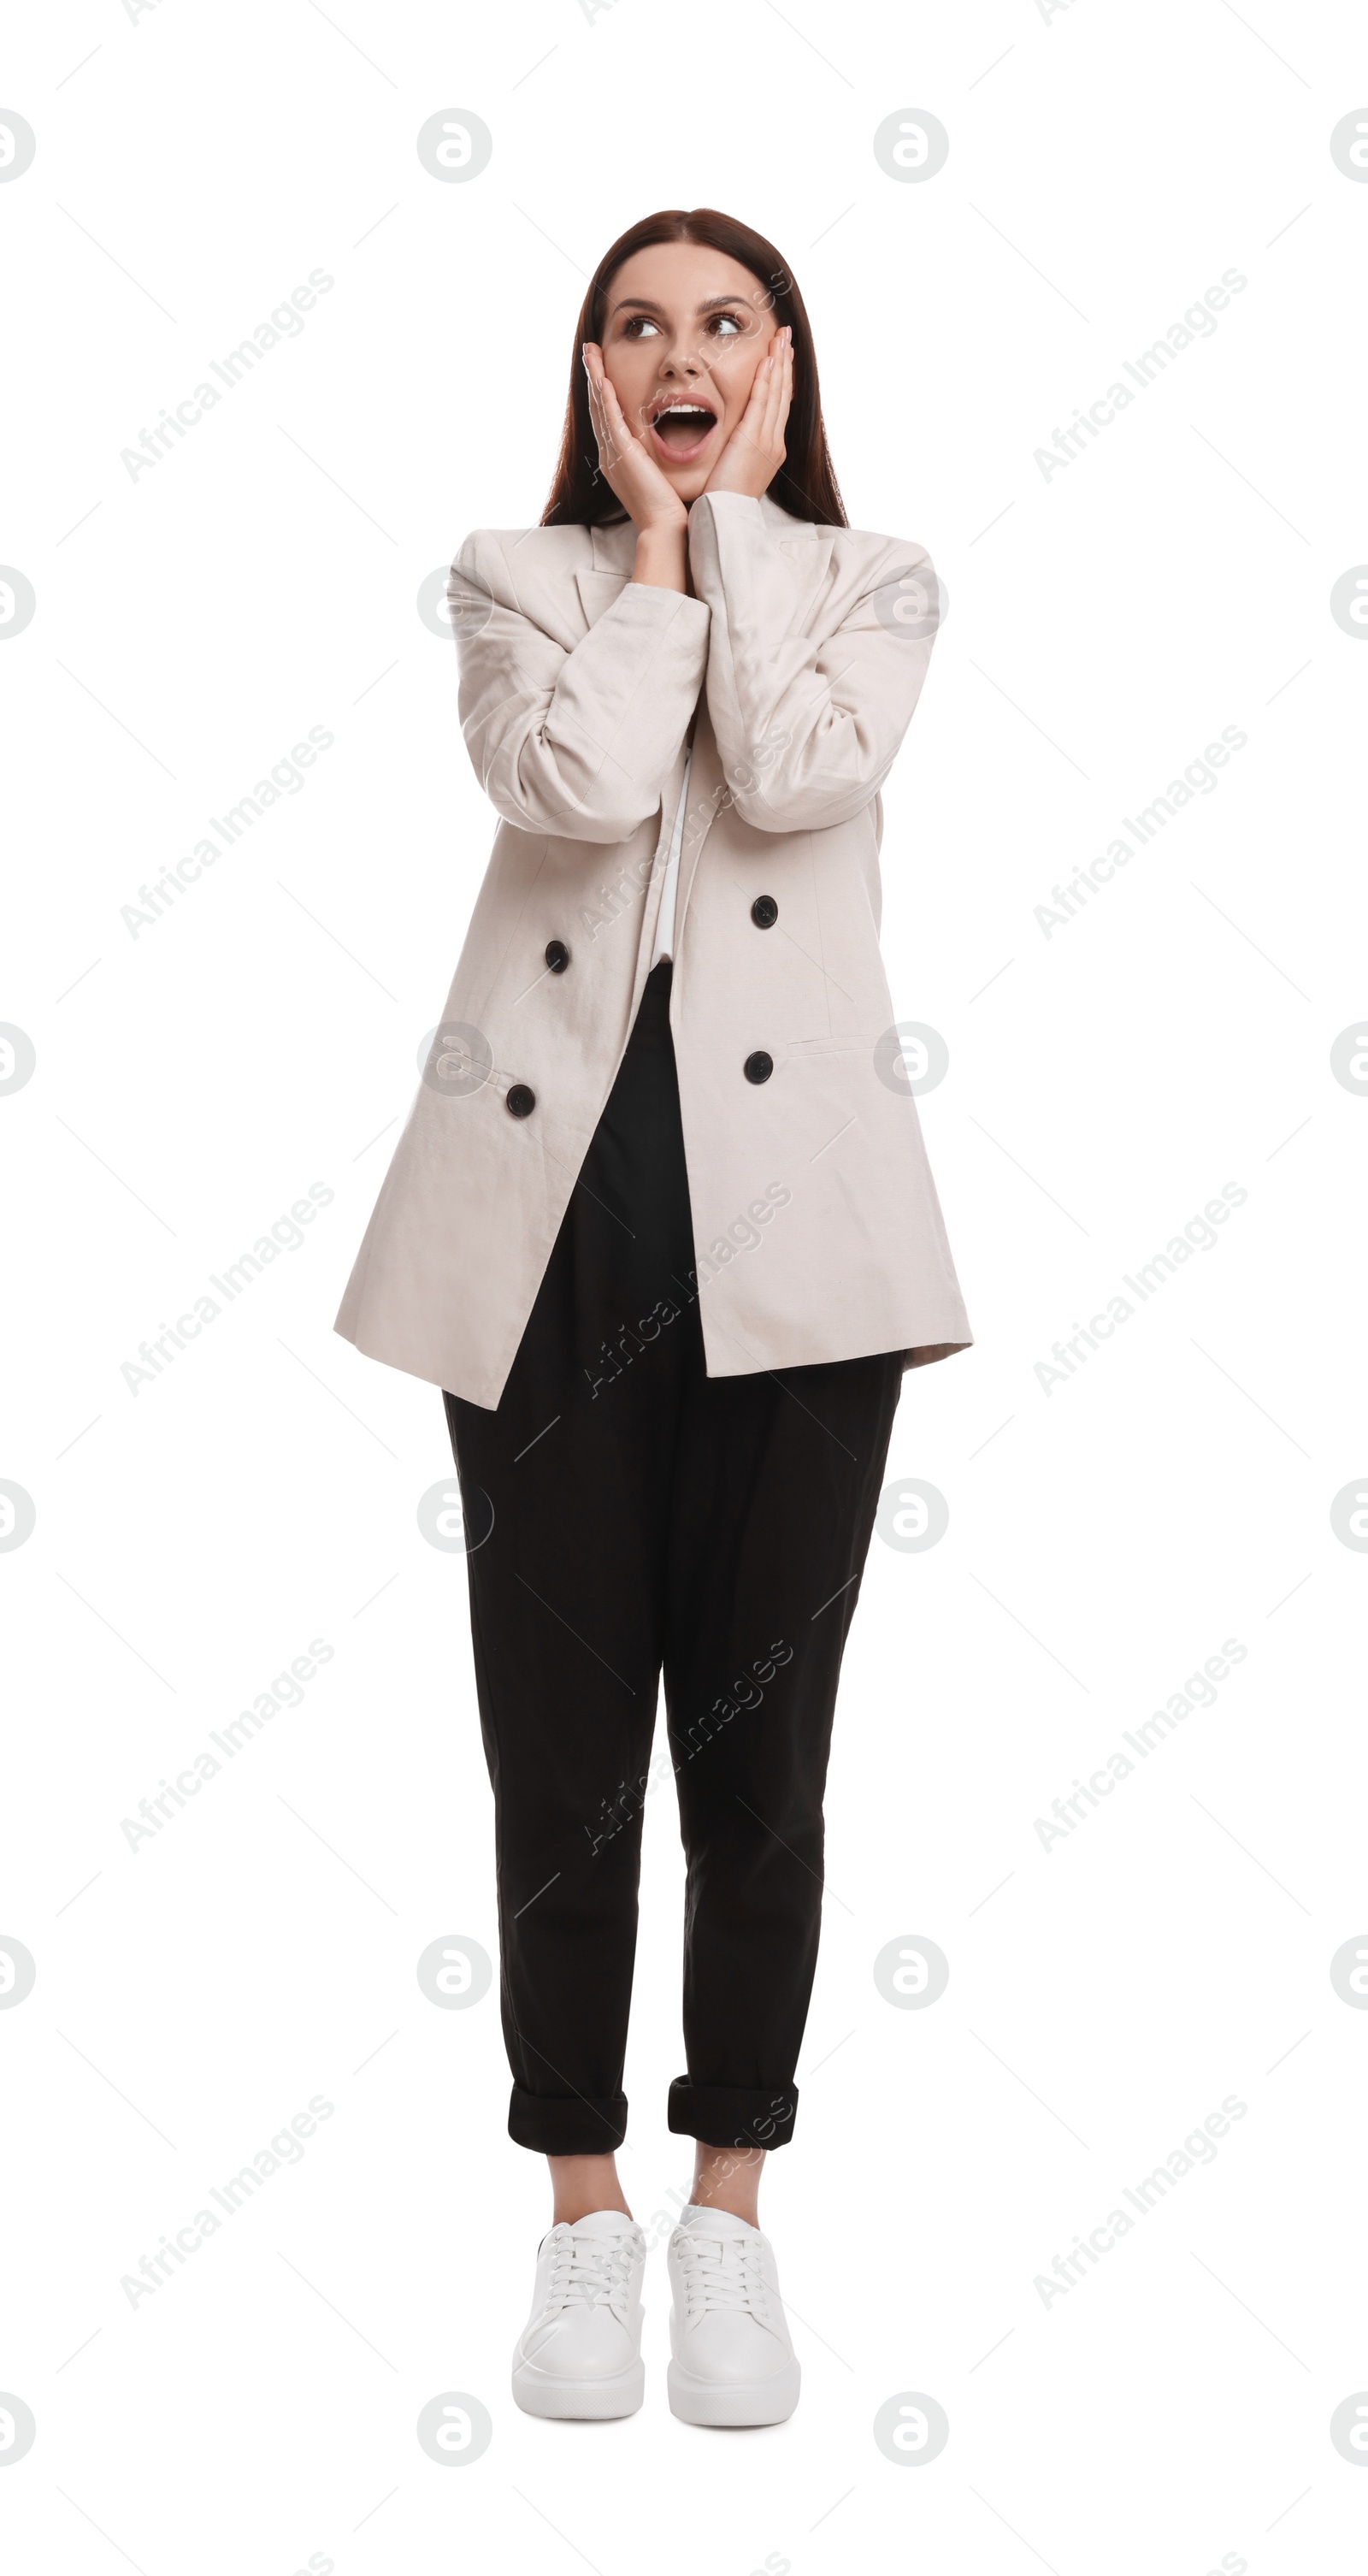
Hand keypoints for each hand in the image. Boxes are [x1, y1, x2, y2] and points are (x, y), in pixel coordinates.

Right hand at [582, 344, 686, 533]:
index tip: (602, 368)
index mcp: (618, 460)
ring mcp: (613, 455)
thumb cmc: (668, 507)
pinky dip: (605, 399)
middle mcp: (610, 456)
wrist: (665, 529)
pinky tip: (603, 379)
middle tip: (590, 351)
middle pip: (597, 408)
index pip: (607, 417)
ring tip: (591, 353)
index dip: (602, 391)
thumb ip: (654, 458)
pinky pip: (610, 421)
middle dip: (593, 377)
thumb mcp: (657, 476)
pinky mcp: (621, 456)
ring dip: (595, 378)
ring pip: (599, 409)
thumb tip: (667, 443)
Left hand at [700, 325, 791, 499]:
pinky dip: (767, 379)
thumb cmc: (723, 500)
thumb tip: (732, 438)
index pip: (778, 406)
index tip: (781, 357)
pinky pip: (762, 402)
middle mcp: (774, 442)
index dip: (781, 379)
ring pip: (777, 393)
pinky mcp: (754, 440)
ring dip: (779, 362)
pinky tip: (768, 359)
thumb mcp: (735, 469)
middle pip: (783, 394)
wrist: (724, 518)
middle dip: (785, 363)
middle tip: (786, 337)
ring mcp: (767, 441)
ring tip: (781, 338)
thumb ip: (737, 450)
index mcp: (771, 449)